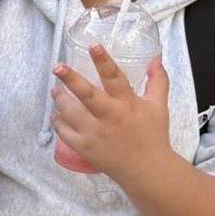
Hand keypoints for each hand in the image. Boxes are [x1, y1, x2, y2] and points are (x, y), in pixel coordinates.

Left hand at [50, 49, 175, 184]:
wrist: (147, 170)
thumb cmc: (153, 136)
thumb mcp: (159, 106)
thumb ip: (157, 81)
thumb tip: (156, 59)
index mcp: (127, 104)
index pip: (114, 77)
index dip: (103, 60)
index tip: (93, 45)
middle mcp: (109, 117)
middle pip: (86, 94)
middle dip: (70, 79)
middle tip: (57, 67)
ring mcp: (95, 133)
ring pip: (70, 112)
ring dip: (60, 99)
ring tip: (55, 90)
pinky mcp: (85, 147)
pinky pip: (64, 132)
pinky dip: (58, 122)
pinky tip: (57, 114)